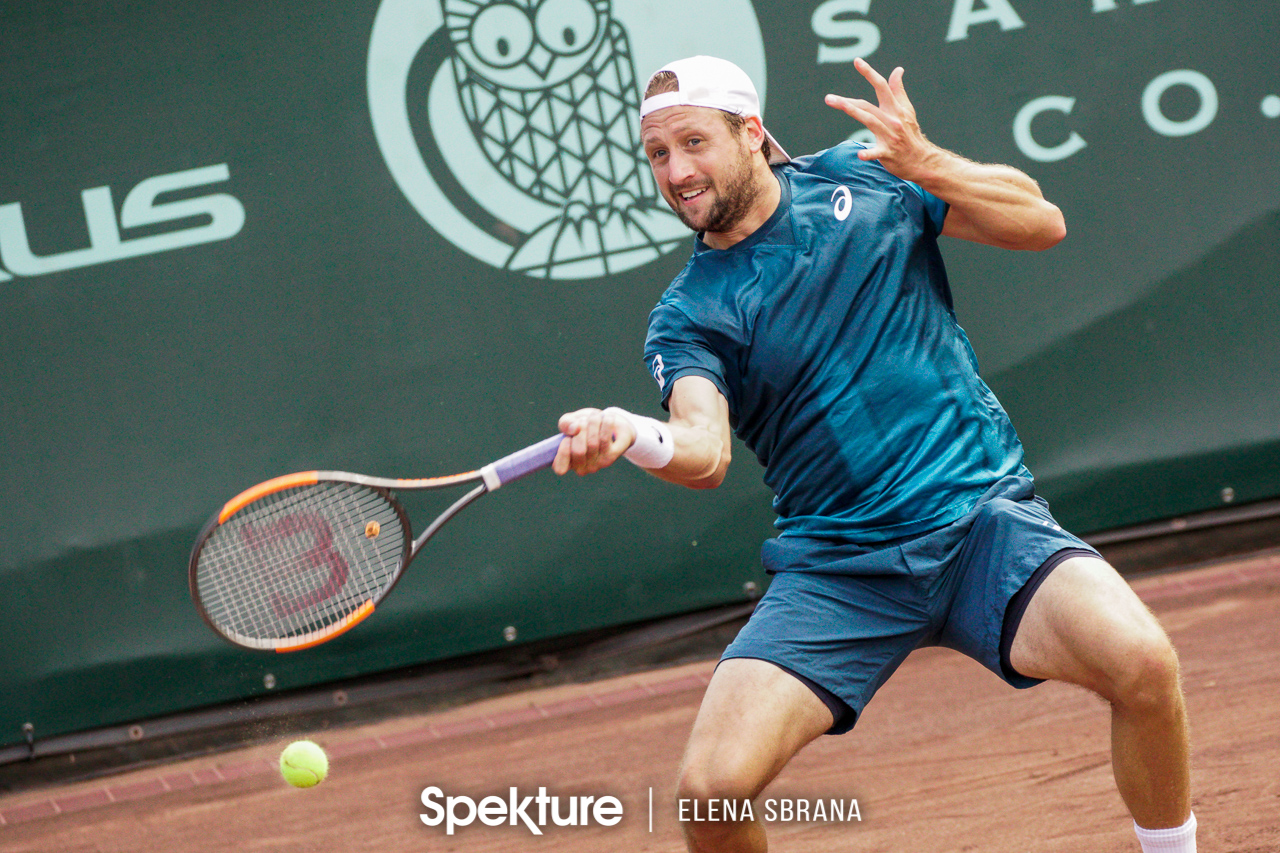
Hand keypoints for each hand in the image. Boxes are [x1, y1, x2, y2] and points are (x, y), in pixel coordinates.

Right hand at [552, 407, 635, 475]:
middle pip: (578, 451)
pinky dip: (605, 424)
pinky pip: (605, 439)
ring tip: (595, 417)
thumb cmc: (585, 425)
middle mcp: (582, 468)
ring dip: (593, 423)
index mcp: (567, 462)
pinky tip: (607, 418)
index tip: (566, 438)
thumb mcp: (571, 421)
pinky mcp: (611, 457)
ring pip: (592, 443)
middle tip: (583, 421)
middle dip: (580, 429)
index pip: (560, 468)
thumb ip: (565, 424)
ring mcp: (597, 464)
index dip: (563, 451)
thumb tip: (575, 429)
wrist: (610, 424)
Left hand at [824, 58, 941, 183]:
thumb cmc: (910, 134)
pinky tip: (860, 154)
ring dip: (853, 112)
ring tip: (838, 105)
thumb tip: (898, 70)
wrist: (921, 160)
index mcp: (895, 109)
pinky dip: (869, 153)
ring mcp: (890, 136)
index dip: (869, 73)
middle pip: (867, 106)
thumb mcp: (907, 111)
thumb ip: (899, 91)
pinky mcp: (888, 153)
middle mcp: (892, 120)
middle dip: (848, 101)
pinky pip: (877, 152)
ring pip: (870, 121)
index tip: (857, 61)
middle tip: (828, 98)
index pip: (882, 86)